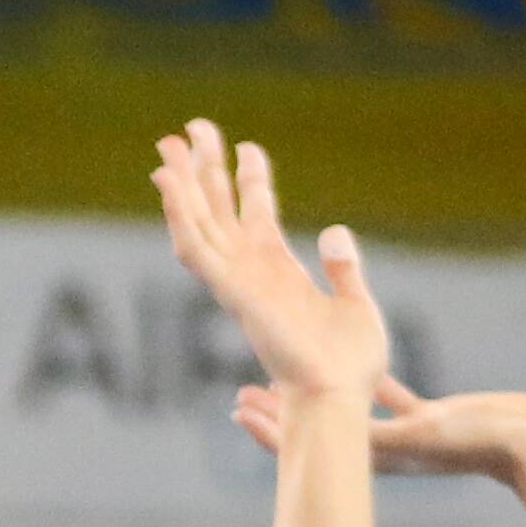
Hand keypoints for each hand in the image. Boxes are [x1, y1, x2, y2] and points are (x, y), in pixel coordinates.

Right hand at [152, 120, 388, 403]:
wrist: (339, 399)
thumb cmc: (351, 368)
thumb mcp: (357, 307)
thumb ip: (344, 270)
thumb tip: (335, 230)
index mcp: (281, 273)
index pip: (259, 214)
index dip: (252, 179)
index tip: (248, 146)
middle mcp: (253, 273)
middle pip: (221, 209)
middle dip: (207, 169)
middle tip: (193, 128)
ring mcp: (238, 282)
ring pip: (201, 221)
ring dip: (184, 182)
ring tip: (169, 140)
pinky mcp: (231, 293)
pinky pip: (196, 249)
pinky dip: (180, 215)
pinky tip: (169, 183)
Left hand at [227, 374, 525, 480]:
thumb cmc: (479, 442)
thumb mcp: (423, 429)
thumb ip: (385, 423)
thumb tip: (343, 418)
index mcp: (379, 451)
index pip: (314, 438)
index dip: (276, 427)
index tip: (240, 409)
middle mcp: (387, 446)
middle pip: (321, 425)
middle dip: (286, 410)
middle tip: (246, 393)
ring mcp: (409, 434)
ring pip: (351, 407)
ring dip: (323, 393)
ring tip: (292, 374)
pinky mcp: (432, 419)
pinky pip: (390, 394)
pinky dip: (371, 379)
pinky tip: (355, 363)